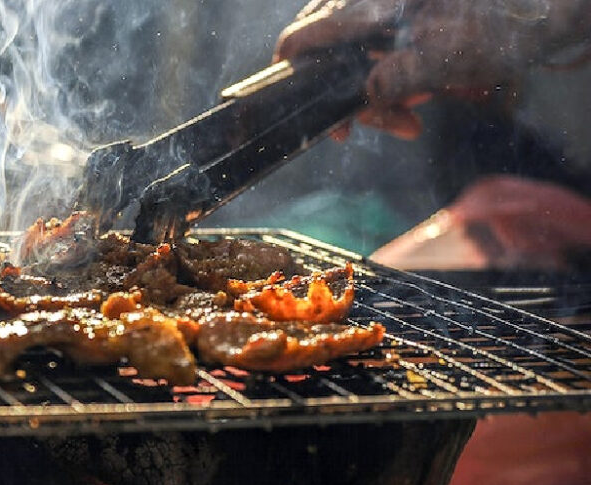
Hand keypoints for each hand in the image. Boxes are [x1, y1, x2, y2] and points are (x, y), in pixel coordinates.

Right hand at [275, 0, 590, 140]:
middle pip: (324, 49)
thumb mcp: (450, 58)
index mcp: (371, 4)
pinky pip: (369, 49)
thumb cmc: (495, 29)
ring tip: (409, 119)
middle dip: (349, 96)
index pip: (307, 34)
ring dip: (373, 94)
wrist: (535, 12)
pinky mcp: (391, 17)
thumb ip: (401, 75)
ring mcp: (378, 7)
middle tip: (377, 127)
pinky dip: (385, 77)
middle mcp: (367, 1)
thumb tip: (364, 95)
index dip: (294, 71)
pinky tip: (413, 98)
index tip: (304, 105)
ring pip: (348, 54)